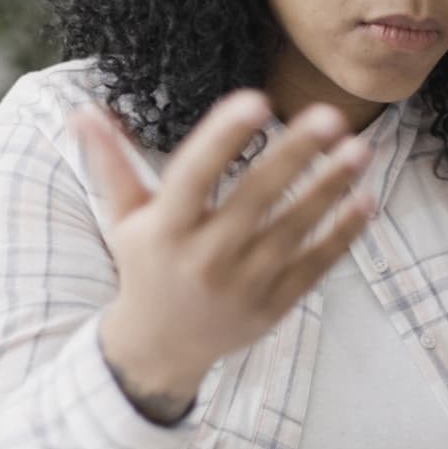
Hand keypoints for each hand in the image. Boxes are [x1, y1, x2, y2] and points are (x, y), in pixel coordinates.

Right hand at [72, 90, 375, 420]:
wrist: (159, 349)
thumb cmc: (145, 267)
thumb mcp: (124, 218)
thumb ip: (111, 164)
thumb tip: (82, 111)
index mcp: (164, 230)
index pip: (195, 176)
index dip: (224, 137)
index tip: (256, 99)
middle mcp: (203, 259)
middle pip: (254, 200)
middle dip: (293, 156)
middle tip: (331, 115)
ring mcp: (242, 286)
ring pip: (293, 231)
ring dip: (329, 189)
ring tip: (360, 148)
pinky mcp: (273, 306)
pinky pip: (313, 266)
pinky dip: (341, 235)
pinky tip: (365, 199)